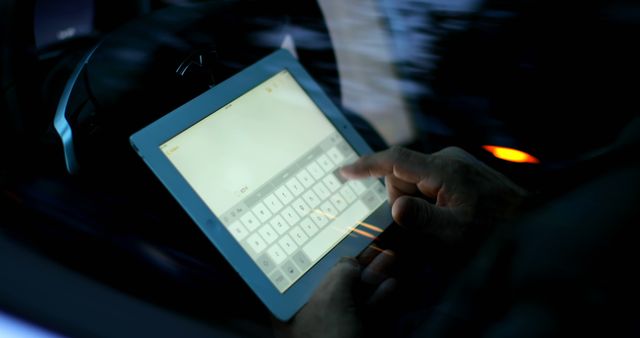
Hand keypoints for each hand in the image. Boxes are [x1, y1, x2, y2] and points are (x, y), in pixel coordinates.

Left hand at [274, 248, 395, 337]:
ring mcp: (330, 328)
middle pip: (331, 279)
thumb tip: (351, 263)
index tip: (340, 235)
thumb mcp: (332, 296)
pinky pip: (364, 313)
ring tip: (390, 257)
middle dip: (356, 262)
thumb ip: (342, 272)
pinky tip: (392, 283)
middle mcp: (306, 314)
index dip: (323, 251)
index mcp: (288, 305)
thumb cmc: (327, 336)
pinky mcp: (351, 337)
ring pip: (352, 295)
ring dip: (372, 276)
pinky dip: (378, 299)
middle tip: (373, 243)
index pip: (303, 270)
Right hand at [341, 146, 527, 243]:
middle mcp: (446, 158)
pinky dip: (427, 199)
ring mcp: (453, 162)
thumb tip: (396, 206)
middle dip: (403, 201)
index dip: (366, 165)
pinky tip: (446, 213)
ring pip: (413, 181)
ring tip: (443, 220)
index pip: (395, 160)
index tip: (343, 172)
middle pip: (401, 176)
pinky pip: (427, 182)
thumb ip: (424, 219)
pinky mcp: (457, 169)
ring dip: (417, 202)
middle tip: (429, 224)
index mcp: (443, 170)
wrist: (529, 220)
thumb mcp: (457, 232)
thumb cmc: (494, 229)